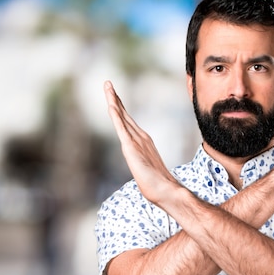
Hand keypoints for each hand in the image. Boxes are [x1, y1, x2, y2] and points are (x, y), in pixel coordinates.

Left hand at [104, 81, 178, 203]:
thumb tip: (147, 166)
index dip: (120, 107)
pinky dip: (116, 116)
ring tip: (107, 87)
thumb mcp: (147, 169)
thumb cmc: (158, 184)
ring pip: (122, 117)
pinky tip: (111, 105)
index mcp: (142, 140)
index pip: (127, 121)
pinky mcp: (132, 148)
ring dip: (114, 101)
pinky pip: (122, 129)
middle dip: (115, 98)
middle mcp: (140, 137)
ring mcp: (137, 141)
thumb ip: (145, 164)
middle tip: (107, 83)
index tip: (113, 95)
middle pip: (124, 114)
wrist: (166, 191)